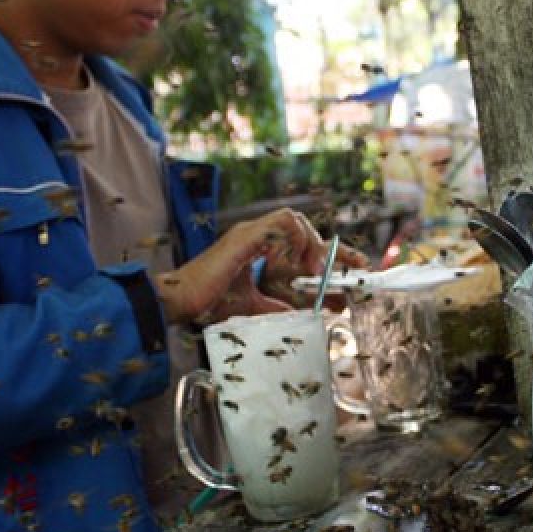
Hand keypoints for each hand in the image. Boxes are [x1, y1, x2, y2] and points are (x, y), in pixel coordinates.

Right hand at [153, 210, 365, 325]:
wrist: (179, 303)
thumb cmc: (207, 303)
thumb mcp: (252, 307)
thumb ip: (276, 308)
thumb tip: (300, 314)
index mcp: (256, 246)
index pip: (300, 239)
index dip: (328, 251)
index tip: (353, 266)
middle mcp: (255, 234)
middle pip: (302, 225)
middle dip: (330, 247)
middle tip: (346, 270)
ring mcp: (249, 232)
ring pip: (294, 218)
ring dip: (312, 243)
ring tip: (315, 271)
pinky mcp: (245, 237)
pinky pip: (282, 223)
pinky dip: (297, 240)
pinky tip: (298, 265)